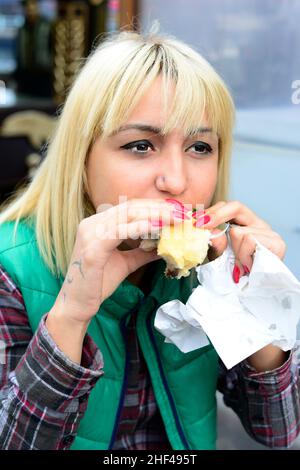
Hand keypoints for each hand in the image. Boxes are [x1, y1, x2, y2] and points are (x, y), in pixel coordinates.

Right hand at [52, 198, 182, 323]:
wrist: (78, 305)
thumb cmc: (98, 283)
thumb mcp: (126, 263)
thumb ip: (142, 252)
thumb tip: (165, 246)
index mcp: (98, 224)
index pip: (130, 207)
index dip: (155, 206)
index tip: (177, 211)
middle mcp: (92, 223)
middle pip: (130, 207)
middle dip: (159, 208)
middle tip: (182, 212)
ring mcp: (90, 234)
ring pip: (127, 215)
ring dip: (154, 215)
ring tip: (176, 219)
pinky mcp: (92, 249)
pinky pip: (119, 232)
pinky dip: (139, 228)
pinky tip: (157, 228)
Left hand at [199, 200, 285, 281]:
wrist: (250, 296)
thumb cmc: (232, 277)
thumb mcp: (216, 257)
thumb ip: (211, 243)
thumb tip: (208, 229)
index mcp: (245, 225)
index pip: (228, 207)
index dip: (211, 211)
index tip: (195, 221)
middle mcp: (258, 225)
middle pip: (236, 207)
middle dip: (216, 217)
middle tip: (201, 226)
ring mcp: (270, 233)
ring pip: (240, 231)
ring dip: (233, 251)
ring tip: (240, 265)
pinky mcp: (277, 244)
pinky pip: (250, 240)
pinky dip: (244, 256)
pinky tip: (248, 266)